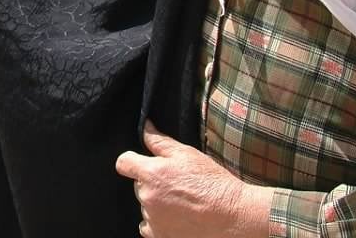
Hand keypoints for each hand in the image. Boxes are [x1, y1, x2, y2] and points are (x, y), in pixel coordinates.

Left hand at [115, 121, 272, 237]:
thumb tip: (145, 127)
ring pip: (146, 204)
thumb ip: (159, 141)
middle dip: (151, 181)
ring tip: (182, 201)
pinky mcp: (160, 236)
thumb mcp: (186, 154)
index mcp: (150, 173)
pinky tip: (177, 216)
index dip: (131, 161)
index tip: (141, 163)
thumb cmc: (212, 183)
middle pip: (138, 184)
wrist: (232, 215)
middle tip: (176, 183)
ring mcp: (152, 219)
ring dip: (157, 202)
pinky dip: (158, 221)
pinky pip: (148, 226)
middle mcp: (147, 197)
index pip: (123, 163)